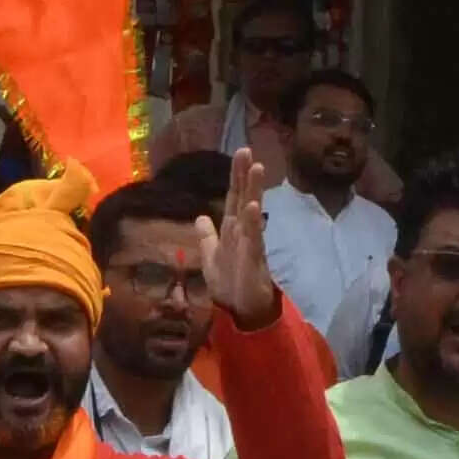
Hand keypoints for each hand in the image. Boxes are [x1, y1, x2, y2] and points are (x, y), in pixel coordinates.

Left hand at [203, 146, 283, 325]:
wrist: (240, 308)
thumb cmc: (229, 282)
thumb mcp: (211, 255)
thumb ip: (207, 236)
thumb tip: (200, 216)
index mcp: (232, 228)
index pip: (234, 196)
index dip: (236, 176)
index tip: (240, 153)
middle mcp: (243, 230)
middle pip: (244, 196)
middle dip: (245, 174)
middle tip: (247, 150)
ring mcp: (250, 242)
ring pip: (252, 211)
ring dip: (254, 190)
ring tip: (257, 167)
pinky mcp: (253, 257)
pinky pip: (253, 237)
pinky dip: (253, 222)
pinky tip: (253, 207)